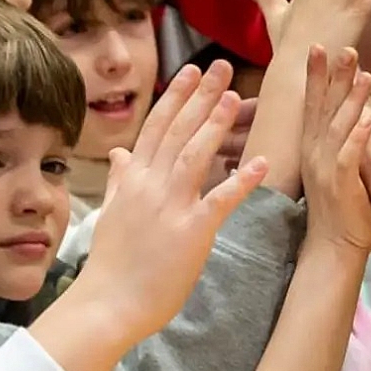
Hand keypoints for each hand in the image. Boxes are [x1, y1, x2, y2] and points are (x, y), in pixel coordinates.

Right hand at [78, 61, 267, 343]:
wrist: (107, 304)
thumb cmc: (113, 264)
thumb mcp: (112, 213)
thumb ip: (119, 180)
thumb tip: (119, 153)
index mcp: (133, 179)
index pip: (156, 127)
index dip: (175, 96)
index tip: (190, 70)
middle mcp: (150, 186)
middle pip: (177, 130)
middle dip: (200, 96)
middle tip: (220, 66)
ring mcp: (170, 207)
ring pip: (195, 155)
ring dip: (217, 124)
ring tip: (237, 97)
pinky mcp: (191, 232)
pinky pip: (220, 201)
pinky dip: (241, 180)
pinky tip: (262, 162)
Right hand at [301, 45, 370, 251]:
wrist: (333, 247)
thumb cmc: (338, 209)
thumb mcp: (332, 170)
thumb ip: (337, 143)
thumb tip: (348, 120)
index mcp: (312, 148)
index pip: (311, 104)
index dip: (314, 75)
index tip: (318, 46)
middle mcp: (315, 153)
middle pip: (322, 107)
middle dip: (332, 75)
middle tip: (343, 46)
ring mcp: (326, 168)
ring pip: (337, 125)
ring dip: (350, 99)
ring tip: (363, 73)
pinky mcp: (341, 185)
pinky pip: (350, 156)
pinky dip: (359, 137)